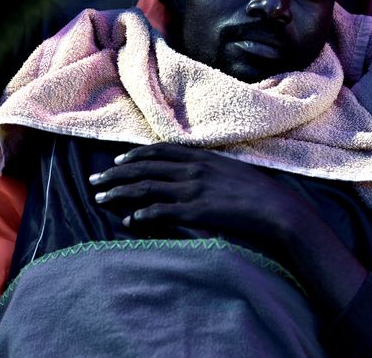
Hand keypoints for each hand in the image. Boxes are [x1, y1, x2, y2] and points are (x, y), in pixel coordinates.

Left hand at [89, 142, 312, 248]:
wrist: (275, 207)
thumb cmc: (258, 190)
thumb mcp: (230, 169)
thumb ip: (208, 167)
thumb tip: (192, 169)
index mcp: (200, 157)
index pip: (158, 151)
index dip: (134, 155)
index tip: (117, 160)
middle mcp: (191, 170)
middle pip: (143, 168)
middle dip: (116, 173)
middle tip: (95, 180)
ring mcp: (192, 190)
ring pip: (145, 188)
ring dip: (120, 193)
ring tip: (101, 199)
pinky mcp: (195, 211)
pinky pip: (161, 211)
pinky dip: (142, 214)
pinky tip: (129, 220)